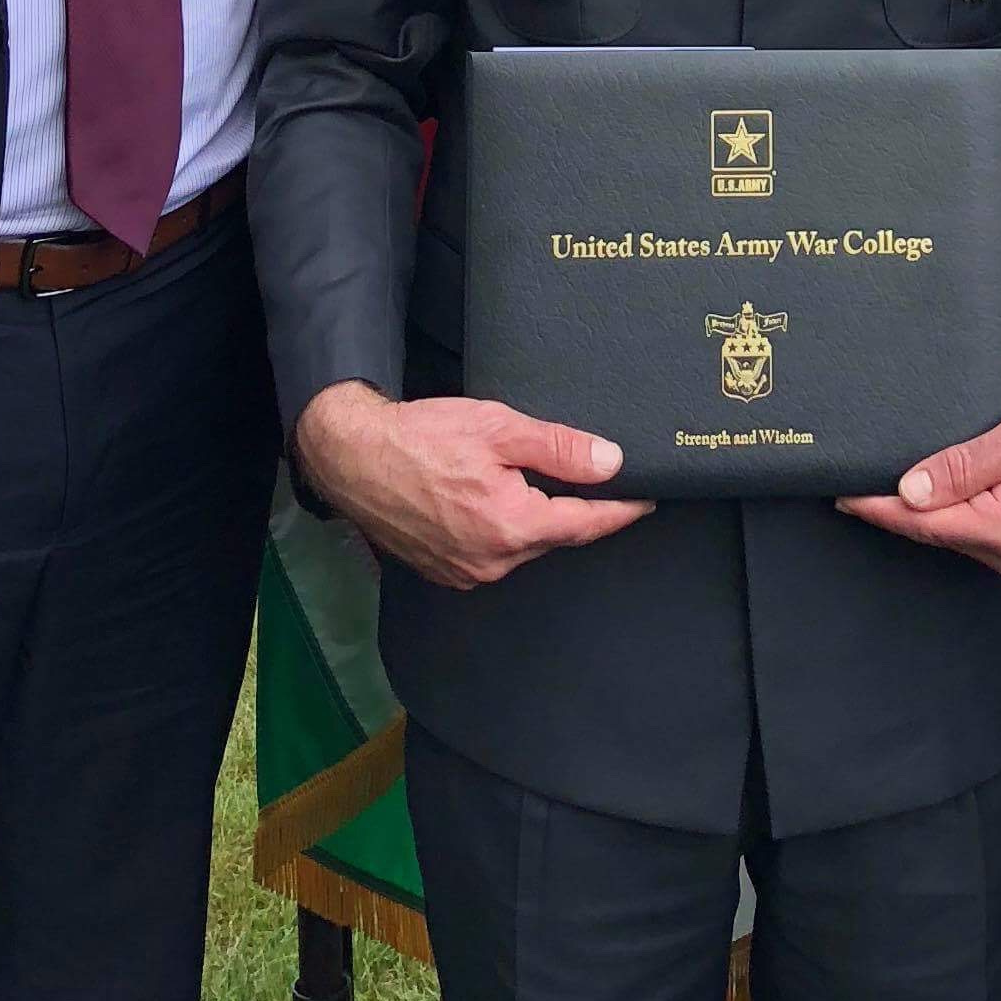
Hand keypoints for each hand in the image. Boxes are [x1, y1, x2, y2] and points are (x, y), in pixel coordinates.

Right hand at [293, 383, 652, 592]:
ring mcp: (465, 572)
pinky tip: (490, 499)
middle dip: (571, 508)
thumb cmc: (422, 436)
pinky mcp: (444, 571)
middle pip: (553, 534)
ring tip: (525, 480)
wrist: (353, 457)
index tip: (647, 501)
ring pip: (521, 545)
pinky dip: (502, 530)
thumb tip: (611, 463)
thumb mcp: (498, 428)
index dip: (620, 511)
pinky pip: (491, 553)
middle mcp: (492, 561)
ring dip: (532, 518)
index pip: (585, 524)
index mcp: (511, 526)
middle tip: (587, 476)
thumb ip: (559, 449)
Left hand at [837, 398, 1000, 581]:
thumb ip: (963, 466)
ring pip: (955, 535)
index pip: (926, 522)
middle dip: (895, 511)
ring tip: (882, 491)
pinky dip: (949, 517)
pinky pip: (976, 534)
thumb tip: (912, 491)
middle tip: (853, 484)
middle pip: (936, 533)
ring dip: (921, 514)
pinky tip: (931, 500)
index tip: (844, 495)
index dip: (880, 508)